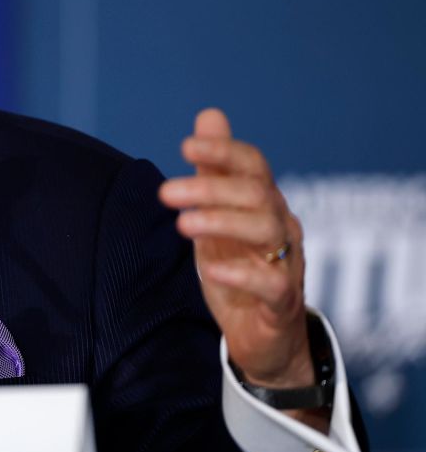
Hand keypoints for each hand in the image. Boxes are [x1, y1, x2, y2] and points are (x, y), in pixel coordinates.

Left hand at [158, 110, 314, 393]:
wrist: (267, 337)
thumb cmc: (241, 266)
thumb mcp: (220, 214)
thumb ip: (215, 169)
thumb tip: (209, 114)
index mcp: (264, 203)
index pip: (253, 165)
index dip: (224, 151)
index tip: (186, 146)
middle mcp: (281, 227)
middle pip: (256, 193)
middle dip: (210, 188)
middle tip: (165, 193)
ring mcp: (286, 263)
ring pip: (268, 230)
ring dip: (222, 222)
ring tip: (182, 225)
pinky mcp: (282, 303)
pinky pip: (273, 284)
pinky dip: (242, 273)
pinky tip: (210, 268)